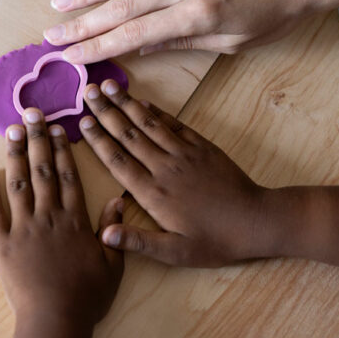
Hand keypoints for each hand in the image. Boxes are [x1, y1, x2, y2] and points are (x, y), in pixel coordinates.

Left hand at [0, 108, 124, 337]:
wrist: (55, 319)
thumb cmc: (86, 295)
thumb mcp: (112, 264)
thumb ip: (114, 229)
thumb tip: (119, 199)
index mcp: (74, 219)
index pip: (67, 176)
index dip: (61, 149)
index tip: (57, 127)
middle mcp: (48, 216)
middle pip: (42, 171)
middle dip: (37, 139)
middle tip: (31, 113)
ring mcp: (23, 228)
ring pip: (19, 184)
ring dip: (15, 155)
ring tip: (11, 130)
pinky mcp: (2, 243)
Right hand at [43, 0, 338, 62]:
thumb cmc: (272, 14)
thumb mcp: (230, 41)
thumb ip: (181, 40)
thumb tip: (139, 47)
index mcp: (194, 15)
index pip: (133, 35)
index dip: (97, 46)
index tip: (70, 56)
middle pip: (120, 7)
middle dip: (82, 23)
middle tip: (51, 35)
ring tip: (58, 2)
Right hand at [78, 79, 269, 266]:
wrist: (257, 222)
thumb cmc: (215, 241)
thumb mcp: (176, 252)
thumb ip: (139, 242)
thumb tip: (105, 235)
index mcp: (153, 193)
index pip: (118, 160)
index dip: (98, 139)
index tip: (81, 121)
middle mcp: (164, 167)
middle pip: (128, 134)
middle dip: (106, 112)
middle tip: (87, 92)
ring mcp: (184, 153)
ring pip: (148, 124)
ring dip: (126, 103)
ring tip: (108, 85)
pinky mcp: (201, 146)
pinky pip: (174, 123)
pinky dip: (156, 111)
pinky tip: (142, 100)